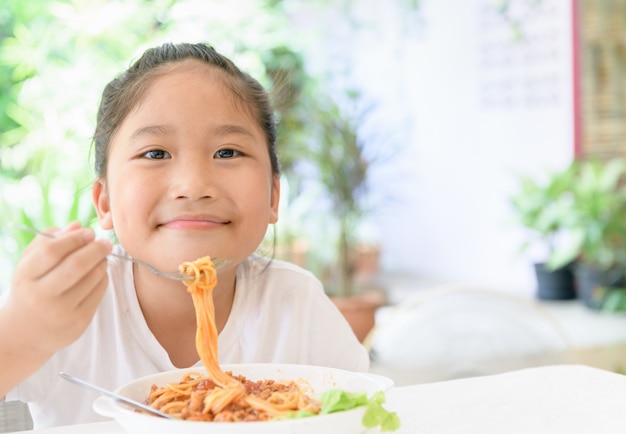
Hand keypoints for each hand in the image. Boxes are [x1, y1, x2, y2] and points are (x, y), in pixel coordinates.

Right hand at [5, 222, 111, 353]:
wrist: (26, 332)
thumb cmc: (31, 288)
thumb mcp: (30, 264)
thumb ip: (49, 241)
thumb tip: (77, 225)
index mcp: (25, 277)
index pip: (51, 252)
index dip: (74, 238)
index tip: (88, 232)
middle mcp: (41, 296)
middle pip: (75, 266)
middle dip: (95, 249)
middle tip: (105, 242)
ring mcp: (61, 312)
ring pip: (92, 278)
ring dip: (102, 262)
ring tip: (102, 257)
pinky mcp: (79, 322)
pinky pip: (99, 292)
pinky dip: (103, 277)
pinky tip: (98, 273)